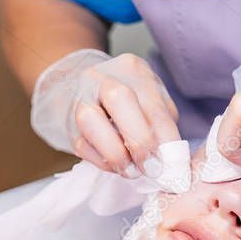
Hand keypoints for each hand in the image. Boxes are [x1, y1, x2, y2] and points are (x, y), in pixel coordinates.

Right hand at [31, 49, 179, 176]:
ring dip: (116, 153)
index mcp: (131, 69)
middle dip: (139, 139)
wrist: (81, 93)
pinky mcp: (68, 124)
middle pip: (118, 98)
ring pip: (90, 120)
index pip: (153, 104)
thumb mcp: (152, 105)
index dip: (166, 139)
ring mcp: (79, 98)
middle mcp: (101, 77)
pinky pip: (82, 145)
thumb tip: (172, 159)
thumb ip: (162, 125)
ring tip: (131, 170)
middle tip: (152, 167)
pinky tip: (115, 165)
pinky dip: (102, 161)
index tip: (173, 165)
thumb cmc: (129, 103)